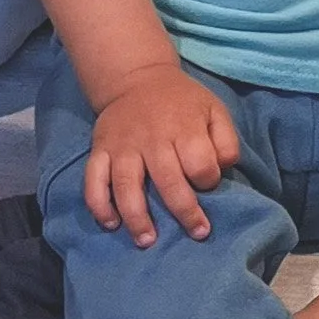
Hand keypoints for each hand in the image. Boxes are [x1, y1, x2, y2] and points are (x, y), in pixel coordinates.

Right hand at [88, 60, 239, 247]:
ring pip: (127, 187)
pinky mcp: (100, 150)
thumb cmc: (181, 102)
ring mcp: (123, 147)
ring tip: (147, 241)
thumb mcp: (213, 109)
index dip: (208, 180)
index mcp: (183, 127)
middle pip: (168, 182)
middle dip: (184, 212)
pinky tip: (111, 223)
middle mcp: (152, 139)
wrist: (137, 78)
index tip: (208, 185)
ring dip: (137, 218)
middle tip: (196, 233)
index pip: (199, 164)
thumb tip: (223, 169)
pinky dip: (98, 205)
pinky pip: (93, 180)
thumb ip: (225, 139)